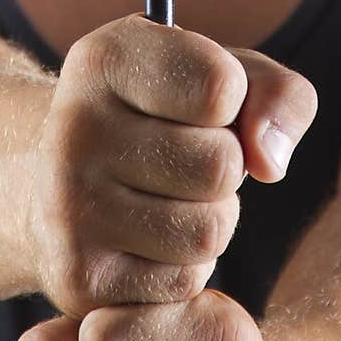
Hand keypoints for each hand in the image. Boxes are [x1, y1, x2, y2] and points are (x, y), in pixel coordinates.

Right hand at [25, 12, 317, 317]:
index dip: (233, 102)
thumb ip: (278, 96)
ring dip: (209, 221)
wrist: (63, 185)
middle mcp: (72, 126)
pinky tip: (144, 242)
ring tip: (166, 201)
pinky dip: (182, 267)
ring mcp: (67, 203)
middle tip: (180, 161)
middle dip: (224, 169)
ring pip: (209, 230)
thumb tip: (270, 163)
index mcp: (105, 58)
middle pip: (221, 165)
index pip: (221, 86)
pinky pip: (183, 282)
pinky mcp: (76, 274)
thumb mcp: (225, 81)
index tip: (200, 103)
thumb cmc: (164, 121)